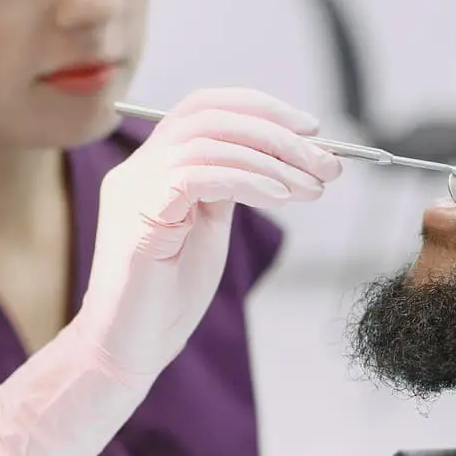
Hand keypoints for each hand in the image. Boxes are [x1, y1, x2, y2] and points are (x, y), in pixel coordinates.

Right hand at [0, 88, 339, 455]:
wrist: (130, 348)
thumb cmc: (168, 295)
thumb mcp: (208, 225)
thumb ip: (230, 184)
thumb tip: (285, 154)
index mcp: (152, 164)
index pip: (205, 107)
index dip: (261, 108)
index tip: (312, 129)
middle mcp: (138, 168)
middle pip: (210, 117)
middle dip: (277, 134)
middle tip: (326, 162)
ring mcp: (134, 191)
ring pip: (208, 141)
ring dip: (273, 160)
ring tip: (311, 186)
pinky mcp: (140, 220)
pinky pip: (198, 175)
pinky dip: (248, 180)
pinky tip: (279, 197)